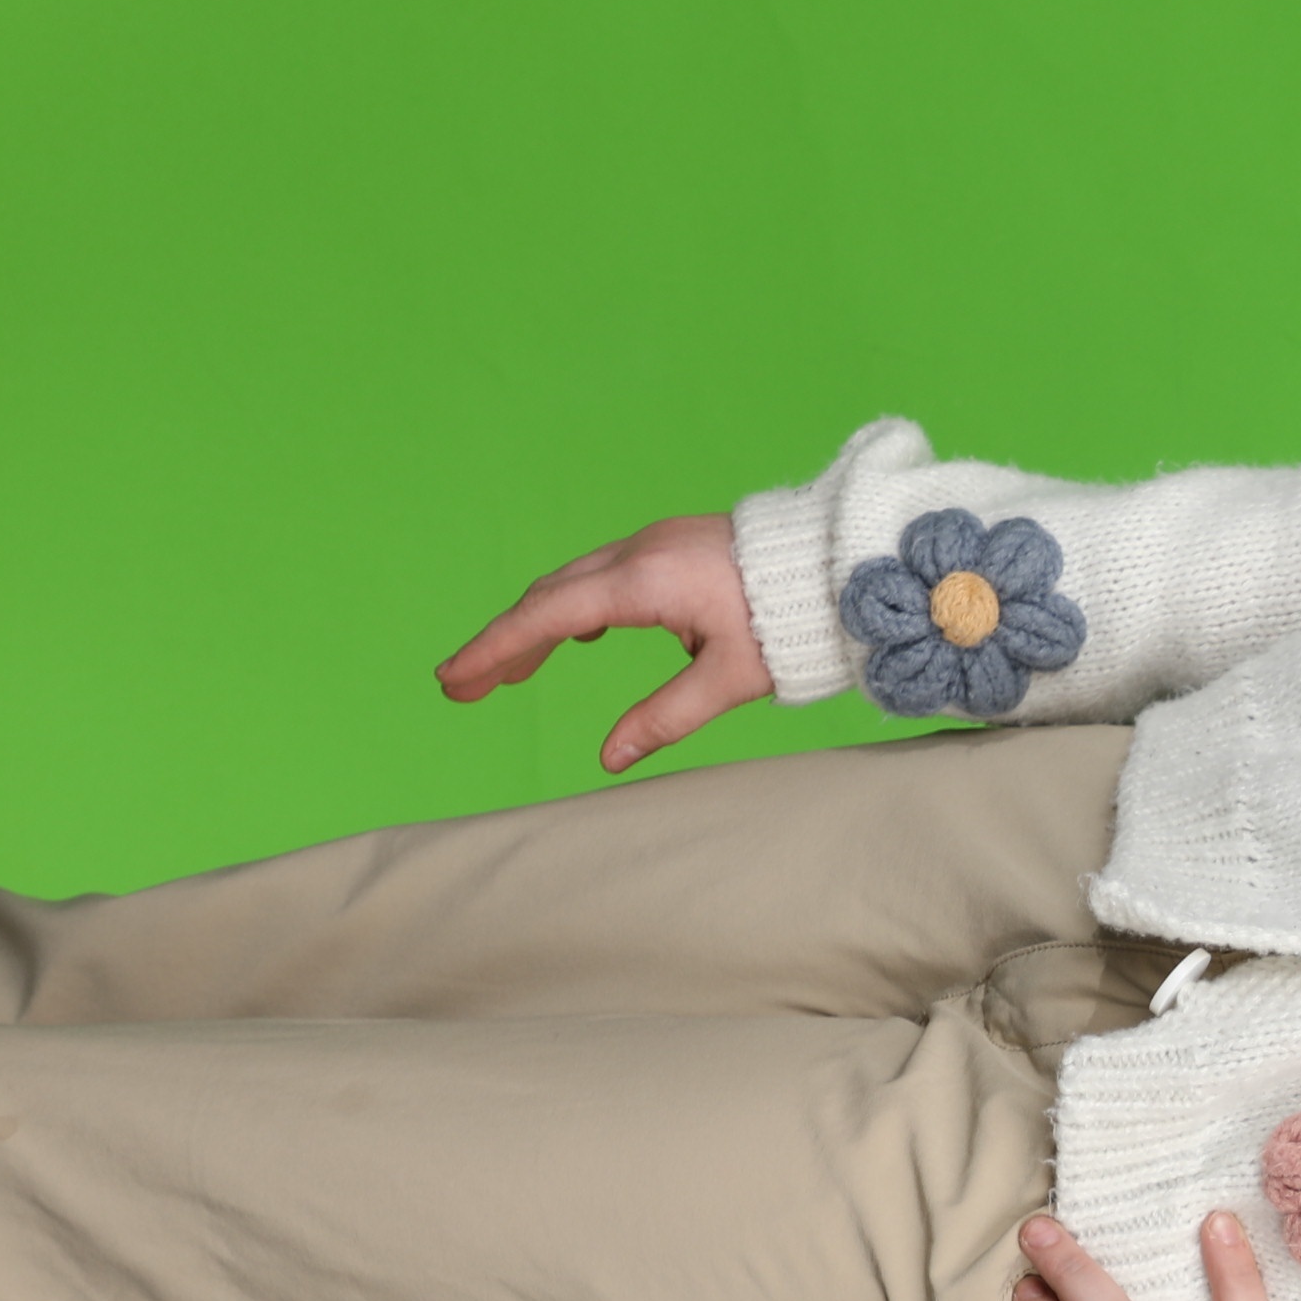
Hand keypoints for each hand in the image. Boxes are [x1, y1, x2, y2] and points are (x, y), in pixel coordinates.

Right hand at [437, 511, 774, 772]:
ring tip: (511, 675)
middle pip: (549, 596)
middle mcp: (640, 551)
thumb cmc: (796, 618)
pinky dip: (576, 606)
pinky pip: (605, 574)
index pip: (548, 616)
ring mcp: (656, 542)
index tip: (454, 678)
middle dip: (505, 642)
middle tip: (465, 689)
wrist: (846, 562)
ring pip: (575, 583)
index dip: (496, 649)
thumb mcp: (732, 678)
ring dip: (538, 625)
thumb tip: (610, 758)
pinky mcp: (674, 544)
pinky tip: (578, 635)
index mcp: (646, 581)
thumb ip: (667, 717)